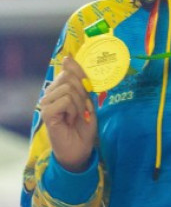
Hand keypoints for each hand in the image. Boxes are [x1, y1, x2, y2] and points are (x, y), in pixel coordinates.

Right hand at [38, 57, 96, 171]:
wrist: (81, 148)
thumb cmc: (85, 125)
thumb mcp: (87, 100)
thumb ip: (81, 81)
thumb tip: (68, 58)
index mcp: (59, 88)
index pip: (67, 70)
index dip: (80, 73)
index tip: (88, 87)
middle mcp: (50, 94)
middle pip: (68, 77)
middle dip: (83, 92)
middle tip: (84, 108)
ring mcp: (46, 103)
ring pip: (68, 89)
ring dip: (80, 103)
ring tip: (78, 115)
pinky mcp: (46, 113)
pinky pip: (65, 101)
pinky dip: (74, 110)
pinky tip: (71, 119)